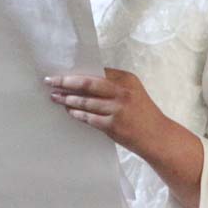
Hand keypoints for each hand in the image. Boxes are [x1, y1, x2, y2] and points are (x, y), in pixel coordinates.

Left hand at [45, 68, 168, 153]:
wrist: (157, 137)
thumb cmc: (143, 114)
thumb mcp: (133, 92)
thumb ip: (113, 85)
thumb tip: (83, 81)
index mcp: (126, 79)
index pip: (96, 70)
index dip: (77, 71)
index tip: (63, 71)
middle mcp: (122, 91)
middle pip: (87, 83)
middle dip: (66, 81)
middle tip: (50, 81)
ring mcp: (117, 109)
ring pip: (85, 101)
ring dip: (67, 99)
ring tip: (55, 97)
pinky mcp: (112, 125)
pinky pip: (88, 118)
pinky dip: (77, 113)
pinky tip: (69, 111)